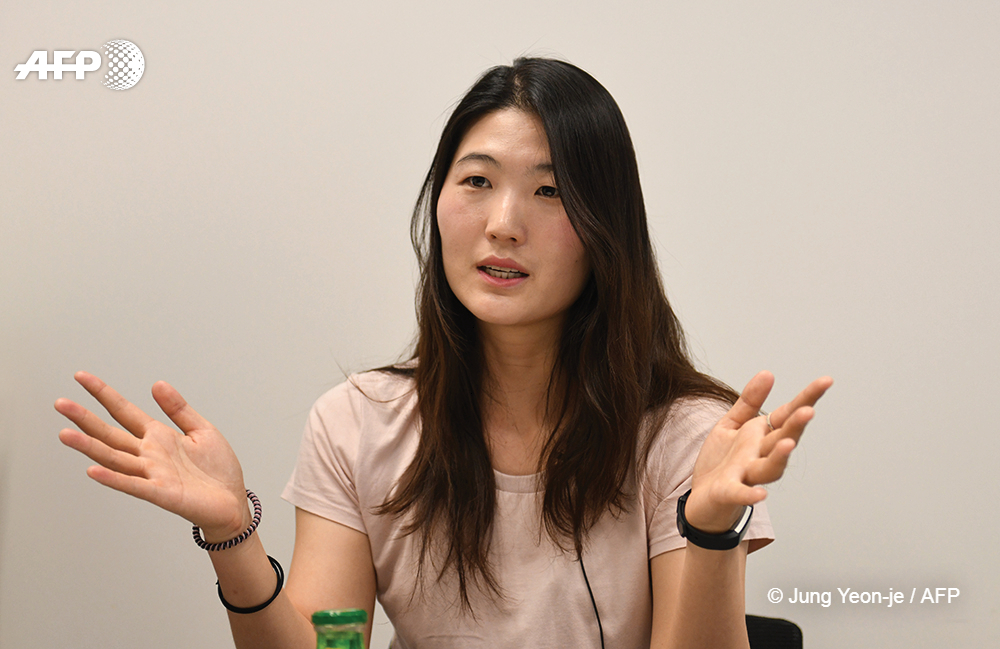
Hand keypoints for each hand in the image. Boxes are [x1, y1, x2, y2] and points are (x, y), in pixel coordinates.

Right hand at [56, 371, 250, 541]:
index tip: (81, 377)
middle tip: (60, 403)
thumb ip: (178, 409)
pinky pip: (133, 484)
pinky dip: (113, 478)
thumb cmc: (217, 470)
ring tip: (65, 434)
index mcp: (158, 437)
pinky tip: (93, 470)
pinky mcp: (161, 493)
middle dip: (85, 419)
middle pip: (110, 433)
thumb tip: (157, 383)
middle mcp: (149, 454)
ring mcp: (152, 474)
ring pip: (114, 458)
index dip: (104, 394)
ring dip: (89, 447)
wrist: (232, 502)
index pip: (124, 411)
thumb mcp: (202, 430)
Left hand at [684, 371, 832, 532]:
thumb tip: (768, 373)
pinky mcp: (728, 492)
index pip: (787, 415)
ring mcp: (746, 475)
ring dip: (780, 457)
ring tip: (788, 444)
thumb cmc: (720, 462)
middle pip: (783, 439)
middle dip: (795, 426)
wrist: (702, 500)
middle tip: (808, 411)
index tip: (826, 381)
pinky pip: (740, 494)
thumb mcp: (731, 425)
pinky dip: (750, 495)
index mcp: (761, 437)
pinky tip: (761, 496)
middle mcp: (760, 456)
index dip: (806, 398)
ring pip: (770, 468)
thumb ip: (749, 402)